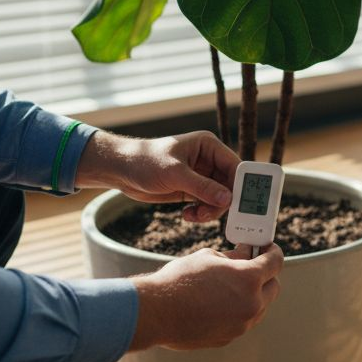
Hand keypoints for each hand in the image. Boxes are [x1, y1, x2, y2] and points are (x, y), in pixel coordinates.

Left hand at [75, 130, 238, 221]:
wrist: (121, 170)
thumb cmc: (145, 161)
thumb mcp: (174, 173)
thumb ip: (202, 187)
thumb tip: (228, 199)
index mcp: (209, 146)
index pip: (235, 166)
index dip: (240, 185)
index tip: (240, 205)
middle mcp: (208, 160)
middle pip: (230, 186)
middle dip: (223, 203)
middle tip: (210, 214)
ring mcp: (201, 176)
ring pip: (220, 199)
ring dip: (210, 211)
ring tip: (194, 215)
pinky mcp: (192, 190)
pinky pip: (207, 205)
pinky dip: (202, 213)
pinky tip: (187, 215)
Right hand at [128, 244, 283, 350]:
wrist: (156, 313)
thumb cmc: (179, 281)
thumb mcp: (209, 258)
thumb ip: (233, 258)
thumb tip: (245, 255)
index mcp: (249, 280)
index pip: (275, 263)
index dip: (273, 252)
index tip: (268, 249)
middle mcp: (251, 304)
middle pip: (273, 287)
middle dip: (266, 275)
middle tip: (252, 265)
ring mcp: (241, 325)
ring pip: (259, 307)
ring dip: (253, 294)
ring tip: (231, 284)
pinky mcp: (229, 337)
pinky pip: (242, 321)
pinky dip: (238, 310)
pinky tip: (220, 302)